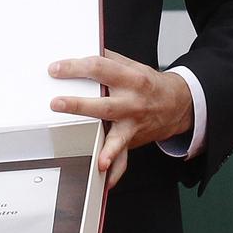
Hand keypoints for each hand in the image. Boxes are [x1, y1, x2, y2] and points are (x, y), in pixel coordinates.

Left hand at [48, 49, 193, 190]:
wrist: (177, 104)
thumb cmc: (148, 84)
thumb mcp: (132, 66)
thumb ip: (108, 61)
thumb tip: (78, 54)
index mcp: (131, 78)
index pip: (100, 68)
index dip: (76, 67)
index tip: (56, 69)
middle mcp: (132, 102)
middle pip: (103, 104)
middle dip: (79, 105)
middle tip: (56, 104)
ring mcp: (133, 124)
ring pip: (115, 136)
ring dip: (103, 147)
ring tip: (93, 157)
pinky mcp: (132, 139)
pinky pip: (123, 157)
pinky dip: (114, 169)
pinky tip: (104, 178)